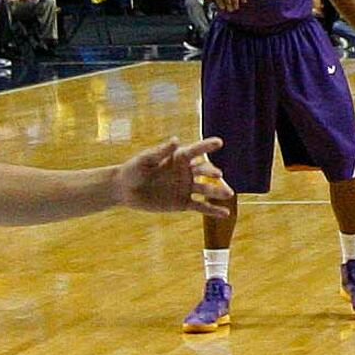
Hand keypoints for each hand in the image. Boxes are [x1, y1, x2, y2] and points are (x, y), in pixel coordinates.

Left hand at [112, 136, 234, 216]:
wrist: (125, 190)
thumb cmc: (133, 170)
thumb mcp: (145, 160)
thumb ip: (160, 152)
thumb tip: (176, 140)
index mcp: (178, 158)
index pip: (195, 151)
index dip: (206, 146)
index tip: (219, 142)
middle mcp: (186, 172)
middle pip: (204, 171)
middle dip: (212, 172)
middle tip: (218, 175)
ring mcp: (186, 188)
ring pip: (206, 189)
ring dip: (218, 191)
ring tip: (228, 194)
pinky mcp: (183, 203)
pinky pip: (201, 207)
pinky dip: (213, 211)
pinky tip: (225, 214)